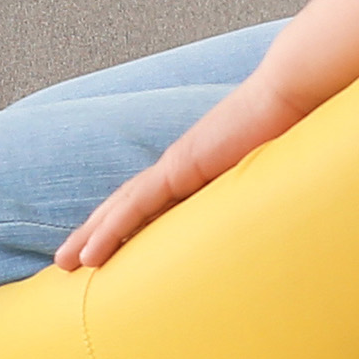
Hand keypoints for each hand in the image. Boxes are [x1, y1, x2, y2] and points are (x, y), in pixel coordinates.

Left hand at [51, 77, 308, 270]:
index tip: (109, 252)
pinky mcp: (181, 168)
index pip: (152, 206)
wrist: (292, 96)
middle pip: (126, 207)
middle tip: (66, 262)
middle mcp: (180, 169)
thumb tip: (273, 224)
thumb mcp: (270, 178)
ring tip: (65, 262)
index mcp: (198, 172)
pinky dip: (111, 228)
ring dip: (91, 235)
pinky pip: (137, 204)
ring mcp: (177, 166)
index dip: (126, 228)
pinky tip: (91, 252)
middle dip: (95, 234)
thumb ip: (259, 198)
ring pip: (122, 208)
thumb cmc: (292, 133)